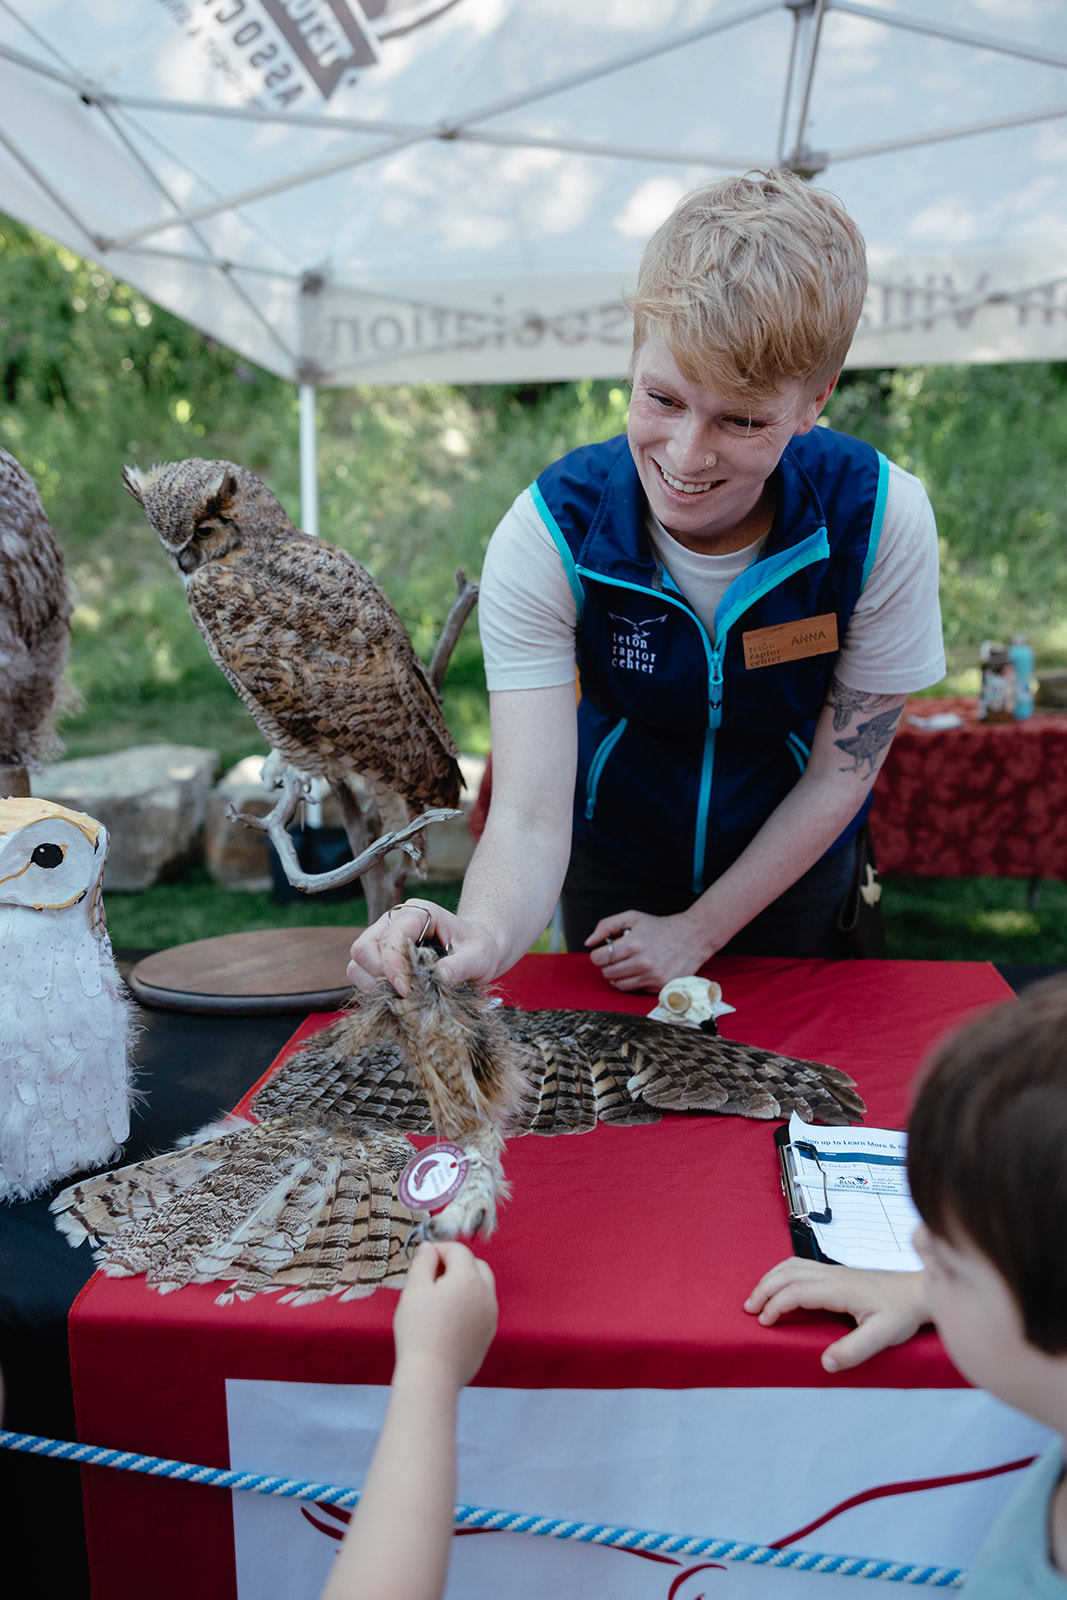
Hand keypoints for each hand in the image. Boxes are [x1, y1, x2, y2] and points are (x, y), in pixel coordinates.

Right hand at [346, 902, 499, 995]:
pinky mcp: (381, 959)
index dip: (393, 966)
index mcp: (417, 913)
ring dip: (373, 985)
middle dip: (380, 976)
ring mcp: (384, 939)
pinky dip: (374, 990)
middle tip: (404, 994)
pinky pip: (362, 976)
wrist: (479, 952)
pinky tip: (398, 996)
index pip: (390, 938)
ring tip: (402, 996)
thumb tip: (437, 978)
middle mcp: (394, 922)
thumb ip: (460, 967)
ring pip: (358, 963)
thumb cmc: (479, 948)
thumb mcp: (479, 956)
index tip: (407, 991)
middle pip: (363, 948)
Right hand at [393, 1242, 497, 1388]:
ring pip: (481, 1288)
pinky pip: (481, 1310)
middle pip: (475, 1266)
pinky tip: (449, 1319)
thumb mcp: (414, 1290)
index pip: (458, 1251)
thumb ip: (423, 1263)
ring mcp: (490, 1316)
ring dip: (464, 1284)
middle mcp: (486, 1294)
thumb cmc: (419, 1329)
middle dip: (456, 1265)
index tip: (422, 1260)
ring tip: (439, 1298)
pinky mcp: (488, 1336)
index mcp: (468, 1278)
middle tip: (432, 1277)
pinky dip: (469, 1306)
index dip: (439, 1250)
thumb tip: (429, 1248)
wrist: (432, 1374)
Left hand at [585, 908, 713, 992]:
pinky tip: (641, 971)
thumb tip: (589, 943)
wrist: (693, 936)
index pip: (599, 959)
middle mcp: (643, 963)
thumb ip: (606, 926)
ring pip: (620, 985)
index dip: (597, 955)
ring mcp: (653, 977)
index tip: (602, 953)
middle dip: (607, 966)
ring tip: (626, 965)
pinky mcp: (661, 987)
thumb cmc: (660, 926)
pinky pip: (636, 989)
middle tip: (615, 958)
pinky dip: (635, 981)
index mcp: (633, 944)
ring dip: (618, 976)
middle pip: (607, 974)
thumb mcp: (632, 918)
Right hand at [744, 1258, 930, 1372]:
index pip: (796, 1291)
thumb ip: (854, 1350)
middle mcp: (832, 1274)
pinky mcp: (836, 1272)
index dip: (776, 1305)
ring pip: (792, 1265)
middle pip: (787, 1273)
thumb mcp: (883, 1336)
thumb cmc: (901, 1313)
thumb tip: (825, 1363)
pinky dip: (781, 1273)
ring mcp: (833, 1270)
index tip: (764, 1322)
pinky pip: (800, 1265)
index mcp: (839, 1288)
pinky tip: (779, 1285)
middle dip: (764, 1289)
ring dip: (770, 1279)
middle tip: (748, 1309)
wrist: (918, 1292)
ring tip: (756, 1297)